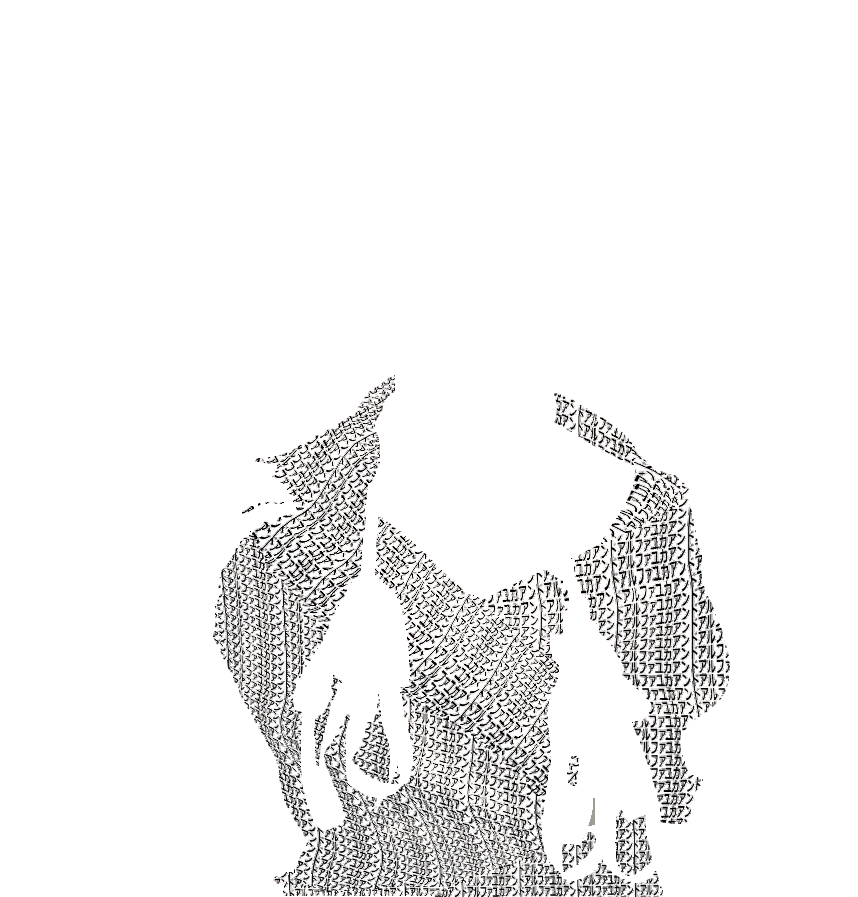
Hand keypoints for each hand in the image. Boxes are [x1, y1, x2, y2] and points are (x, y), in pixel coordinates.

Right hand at [151, 460, 294, 616]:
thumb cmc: (185, 547)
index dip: (256, 467)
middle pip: (247, 474)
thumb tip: (243, 488)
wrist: (175, 577)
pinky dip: (279, 509)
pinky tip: (286, 511)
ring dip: (278, 492)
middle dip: (270, 479)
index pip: (232, 466)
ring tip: (286, 499)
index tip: (270, 472)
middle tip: (282, 488)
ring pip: (257, 488)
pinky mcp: (229, 531)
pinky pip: (262, 512)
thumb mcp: (189, 512)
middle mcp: (204, 495)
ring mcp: (216, 512)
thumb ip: (209, 497)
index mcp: (194, 487)